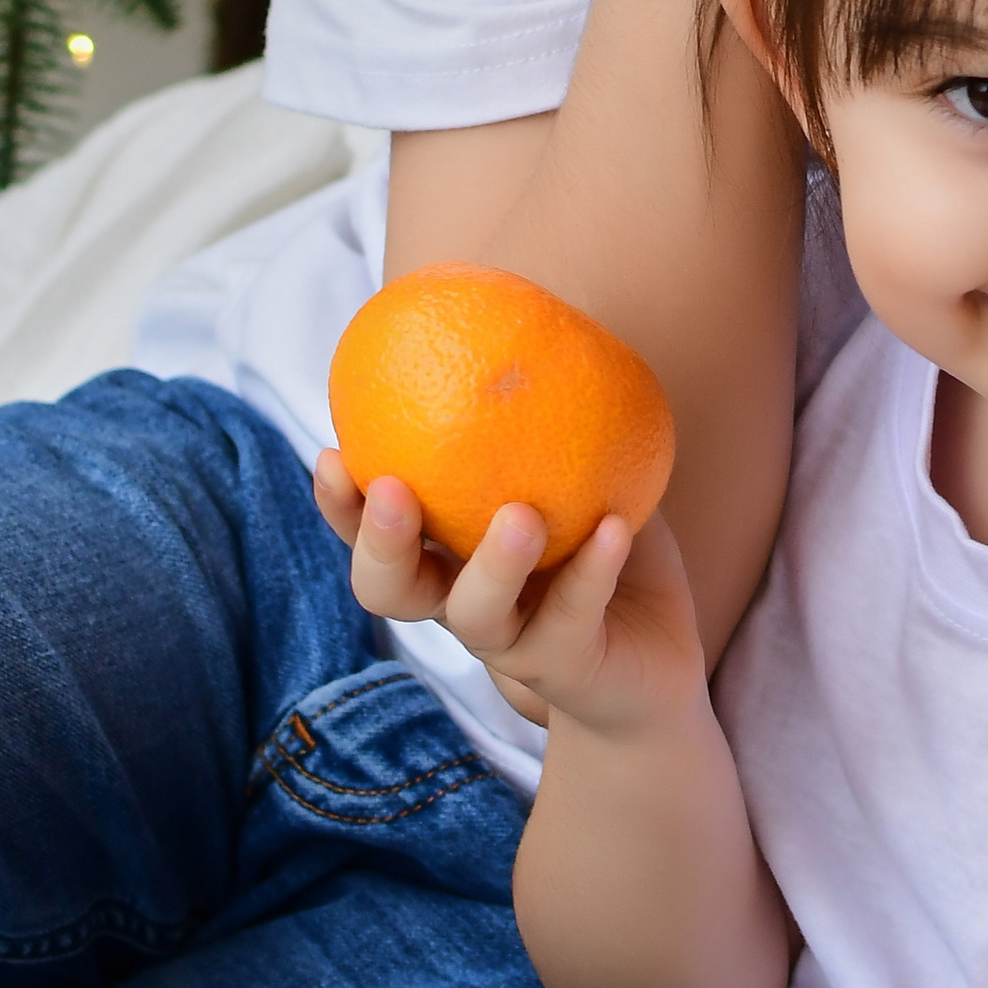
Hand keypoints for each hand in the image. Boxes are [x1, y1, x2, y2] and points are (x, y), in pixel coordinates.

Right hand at [313, 450, 707, 737]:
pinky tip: (615, 527)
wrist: (655, 667)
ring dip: (494, 564)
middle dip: (379, 543)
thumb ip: (551, 417)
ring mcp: (511, 644)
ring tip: (522, 514)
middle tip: (392, 491)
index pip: (371, 534)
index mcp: (446, 558)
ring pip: (475, 616)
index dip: (340, 504)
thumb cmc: (603, 553)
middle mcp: (461, 603)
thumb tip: (530, 317)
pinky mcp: (564, 669)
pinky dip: (592, 572)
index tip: (332, 453)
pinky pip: (572, 618)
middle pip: (388, 589)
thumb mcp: (581, 476)